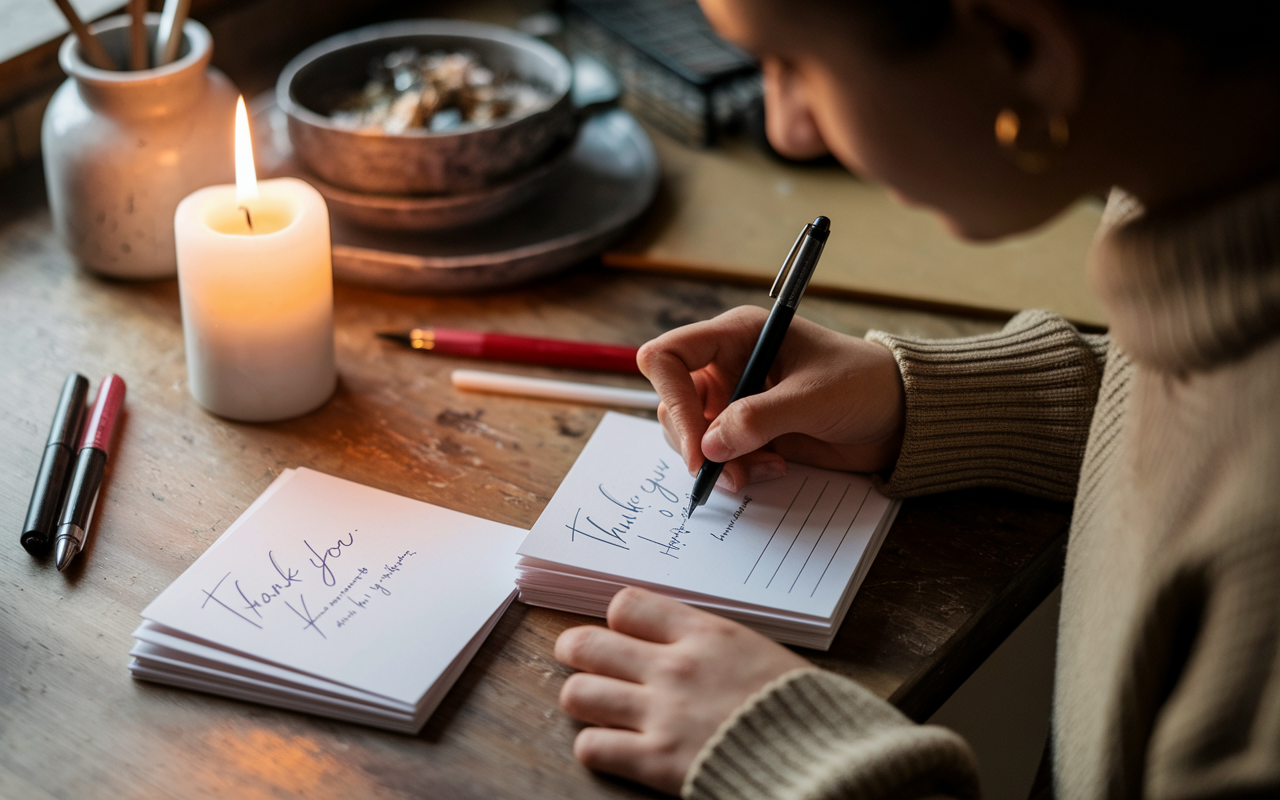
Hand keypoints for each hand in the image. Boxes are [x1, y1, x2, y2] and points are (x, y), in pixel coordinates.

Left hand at [556, 587, 810, 794]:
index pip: (626, 605)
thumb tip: (680, 642)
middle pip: (588, 645)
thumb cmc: (803, 708)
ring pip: (579, 693)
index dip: (615, 620)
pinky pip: (593, 746)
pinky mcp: (655, 762)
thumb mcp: (760, 653)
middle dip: (575, 651)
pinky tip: (611, 746)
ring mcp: (661, 715)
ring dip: (582, 699)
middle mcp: (674, 667)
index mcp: (705, 634)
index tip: (620, 632)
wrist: (824, 759)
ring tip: (592, 705)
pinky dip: (595, 746)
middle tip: (578, 659)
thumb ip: (712, 645)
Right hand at [637, 306, 905, 491]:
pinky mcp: (748, 431)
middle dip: (694, 441)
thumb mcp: (814, 398)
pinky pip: (719, 454)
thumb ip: (760, 419)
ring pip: (691, 433)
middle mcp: (728, 364)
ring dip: (718, 460)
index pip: (670, 356)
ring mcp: (736, 399)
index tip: (697, 444)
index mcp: (738, 335)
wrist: (899, 417)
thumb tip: (710, 446)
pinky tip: (774, 469)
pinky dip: (737, 469)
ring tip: (758, 471)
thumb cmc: (864, 386)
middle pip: (672, 401)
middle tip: (726, 471)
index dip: (673, 398)